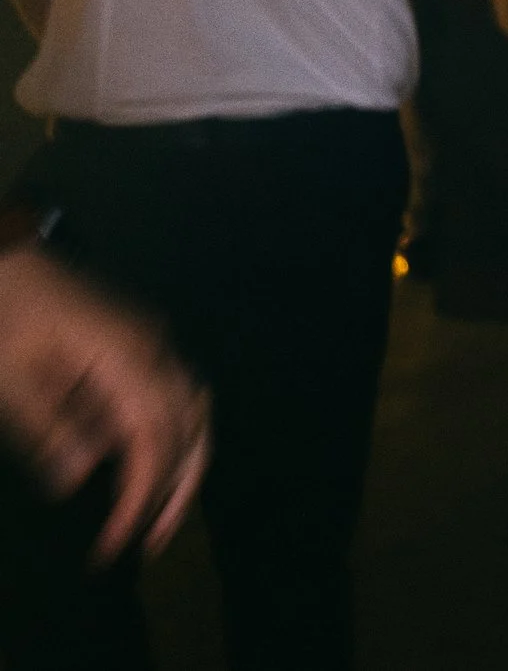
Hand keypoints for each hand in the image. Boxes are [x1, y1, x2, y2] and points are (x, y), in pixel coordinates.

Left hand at [0, 248, 210, 563]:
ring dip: (185, 468)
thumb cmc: (6, 311)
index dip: (142, 495)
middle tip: (148, 544)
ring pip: (197, 413)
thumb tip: (79, 478)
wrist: (10, 254)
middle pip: (193, 428)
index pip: (155, 438)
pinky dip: (174, 440)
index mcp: (128, 356)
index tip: (117, 542)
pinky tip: (146, 466)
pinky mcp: (146, 344)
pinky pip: (180, 398)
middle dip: (175, 492)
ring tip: (159, 515)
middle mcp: (157, 349)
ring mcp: (157, 343)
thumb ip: (48, 426)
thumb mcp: (10, 374)